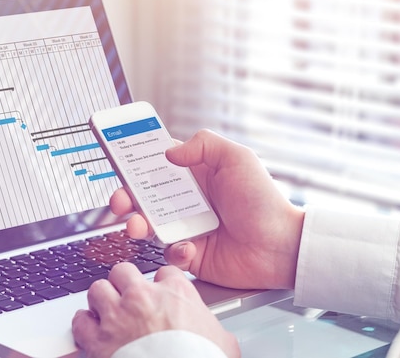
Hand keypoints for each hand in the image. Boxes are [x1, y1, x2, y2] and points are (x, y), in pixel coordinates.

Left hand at [72, 262, 239, 357]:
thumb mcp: (220, 339)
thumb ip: (209, 325)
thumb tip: (214, 333)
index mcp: (176, 293)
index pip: (164, 272)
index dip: (161, 284)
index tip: (160, 294)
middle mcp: (144, 297)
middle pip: (124, 271)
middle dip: (124, 283)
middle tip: (127, 296)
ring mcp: (118, 316)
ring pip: (98, 289)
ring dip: (101, 299)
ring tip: (106, 310)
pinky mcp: (98, 340)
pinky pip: (81, 320)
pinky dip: (84, 324)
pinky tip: (90, 329)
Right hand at [110, 129, 304, 288]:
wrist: (280, 247)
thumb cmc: (263, 201)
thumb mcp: (237, 159)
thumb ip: (204, 145)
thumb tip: (169, 152)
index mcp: (197, 176)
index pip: (159, 166)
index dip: (137, 165)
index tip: (120, 164)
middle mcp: (189, 201)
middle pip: (145, 197)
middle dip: (126, 198)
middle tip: (120, 202)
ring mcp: (188, 228)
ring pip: (150, 226)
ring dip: (138, 225)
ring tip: (138, 227)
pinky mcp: (192, 254)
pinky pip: (170, 253)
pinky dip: (174, 251)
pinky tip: (188, 248)